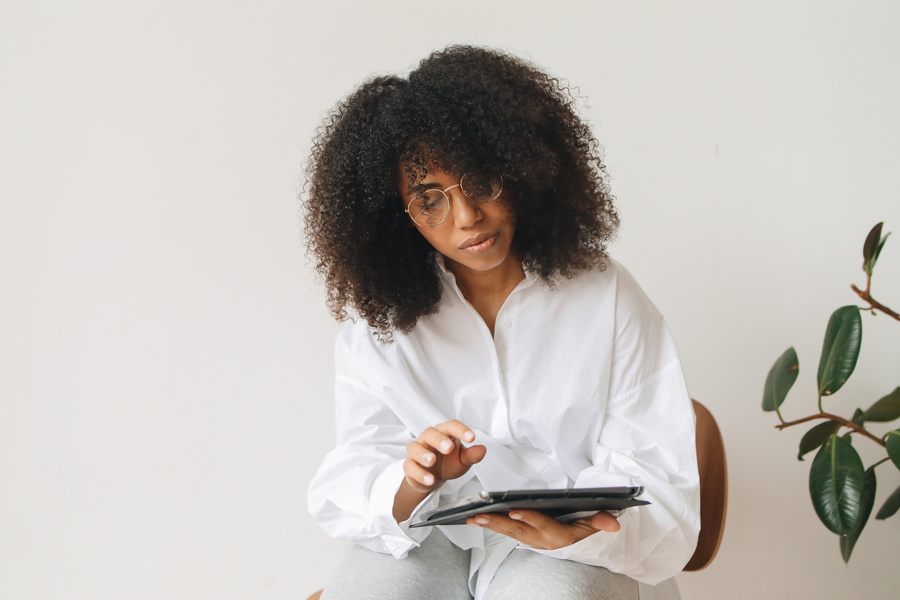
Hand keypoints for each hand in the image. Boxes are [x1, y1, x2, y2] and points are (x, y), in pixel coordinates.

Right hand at [393, 420, 486, 522]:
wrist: (433, 477)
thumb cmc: (448, 463)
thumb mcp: (463, 460)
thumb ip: (472, 455)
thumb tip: (482, 450)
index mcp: (444, 433)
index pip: (451, 426)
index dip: (461, 430)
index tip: (471, 438)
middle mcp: (429, 439)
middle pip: (431, 433)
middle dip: (439, 440)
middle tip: (448, 447)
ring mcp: (417, 451)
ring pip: (415, 447)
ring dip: (423, 454)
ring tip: (432, 461)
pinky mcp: (409, 465)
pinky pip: (410, 467)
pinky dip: (419, 473)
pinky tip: (430, 479)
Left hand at [466, 509, 619, 549]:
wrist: (583, 546)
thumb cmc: (587, 531)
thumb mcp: (597, 526)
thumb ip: (602, 522)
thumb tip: (613, 524)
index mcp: (560, 535)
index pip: (542, 525)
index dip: (528, 519)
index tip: (514, 511)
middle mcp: (543, 541)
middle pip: (518, 531)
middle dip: (497, 523)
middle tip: (478, 515)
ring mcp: (532, 541)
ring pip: (508, 533)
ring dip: (489, 525)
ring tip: (471, 516)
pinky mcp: (525, 538)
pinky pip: (506, 533)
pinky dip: (491, 525)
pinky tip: (476, 519)